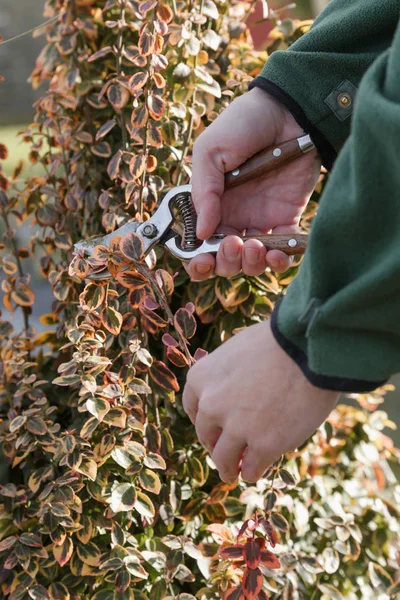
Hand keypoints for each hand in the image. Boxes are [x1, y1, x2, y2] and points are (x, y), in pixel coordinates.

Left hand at [182, 320, 337, 482]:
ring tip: (235, 473)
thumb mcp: (237, 351)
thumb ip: (229, 376)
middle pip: (207, 436)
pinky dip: (254, 472)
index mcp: (200, 379)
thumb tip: (234, 393)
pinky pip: (252, 469)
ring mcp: (236, 427)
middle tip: (226, 452)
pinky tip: (258, 471)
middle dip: (217, 445)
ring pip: (224, 460)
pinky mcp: (263, 445)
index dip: (205, 421)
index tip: (214, 430)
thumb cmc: (277, 342)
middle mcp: (211, 406)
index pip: (193, 409)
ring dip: (229, 468)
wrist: (306, 346)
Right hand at [187, 87, 320, 279]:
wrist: (288, 112)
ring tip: (254, 246)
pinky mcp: (286, 218)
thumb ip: (203, 191)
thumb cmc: (243, 125)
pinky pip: (282, 251)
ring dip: (250, 264)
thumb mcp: (211, 151)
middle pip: (224, 260)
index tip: (202, 259)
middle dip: (225, 262)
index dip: (197, 260)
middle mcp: (233, 217)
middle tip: (232, 243)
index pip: (198, 244)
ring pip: (251, 262)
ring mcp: (260, 220)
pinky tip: (276, 254)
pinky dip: (279, 261)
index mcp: (209, 205)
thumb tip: (201, 233)